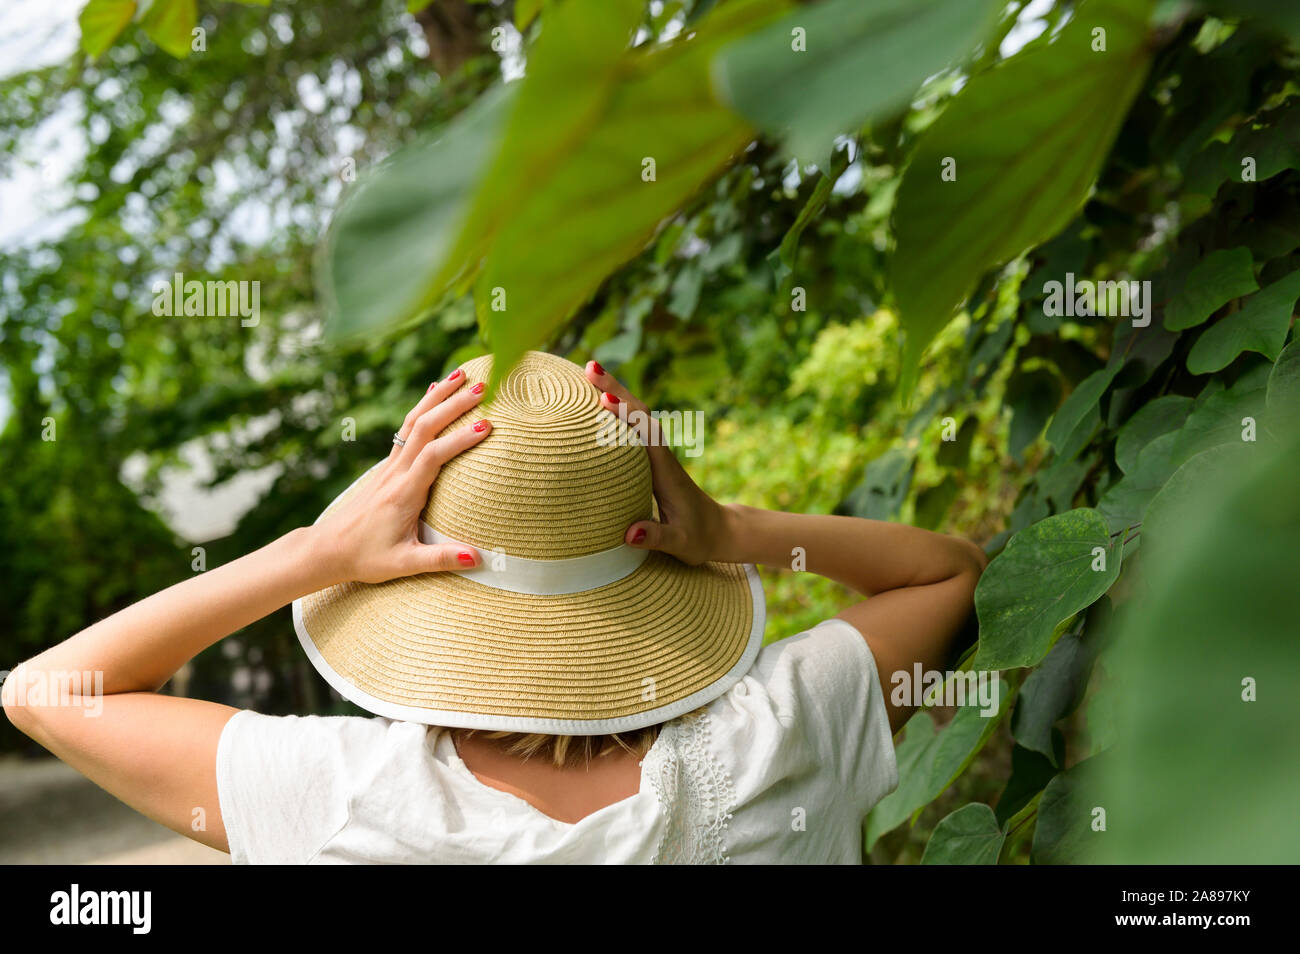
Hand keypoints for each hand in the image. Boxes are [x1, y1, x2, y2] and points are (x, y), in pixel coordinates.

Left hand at [312, 370, 492, 584]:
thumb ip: (440, 560)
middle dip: (453, 405)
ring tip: (461, 375)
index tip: (487, 425)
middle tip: (483, 388)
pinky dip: (423, 407)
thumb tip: (480, 559)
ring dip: (437, 397)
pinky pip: (406, 429)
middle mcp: (395, 473)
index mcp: (403, 493)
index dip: (459, 438)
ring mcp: (389, 466)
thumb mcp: (403, 565)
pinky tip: (434, 392)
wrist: (328, 550)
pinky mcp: (388, 467)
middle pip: (423, 427)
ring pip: (413, 421)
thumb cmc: (366, 558)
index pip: (433, 456)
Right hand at [585, 361, 730, 565]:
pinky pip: (633, 428)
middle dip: (616, 389)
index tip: (604, 398)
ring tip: (588, 372)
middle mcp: (661, 457)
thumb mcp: (681, 544)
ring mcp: (657, 456)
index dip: (627, 415)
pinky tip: (599, 402)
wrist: (722, 533)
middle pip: (640, 414)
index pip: (646, 435)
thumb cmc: (701, 540)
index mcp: (666, 472)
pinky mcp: (652, 461)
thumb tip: (629, 533)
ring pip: (637, 416)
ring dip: (616, 392)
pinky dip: (618, 410)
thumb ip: (657, 537)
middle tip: (588, 367)